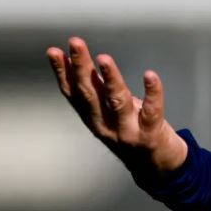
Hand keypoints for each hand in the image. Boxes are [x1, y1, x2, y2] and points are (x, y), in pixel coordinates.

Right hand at [46, 36, 187, 183]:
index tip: (53, 51)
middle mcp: (105, 126)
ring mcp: (127, 132)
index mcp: (92, 118)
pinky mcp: (150, 134)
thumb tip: (77, 63)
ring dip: (110, 78)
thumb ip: (96, 90)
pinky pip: (151, 111)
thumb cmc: (132, 132)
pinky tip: (150, 75)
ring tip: (104, 57)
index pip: (73, 93)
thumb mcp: (108, 112)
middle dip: (81, 67)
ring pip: (116, 102)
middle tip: (75, 43)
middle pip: (90, 94)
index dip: (62, 73)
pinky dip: (152, 93)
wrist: (157, 167)